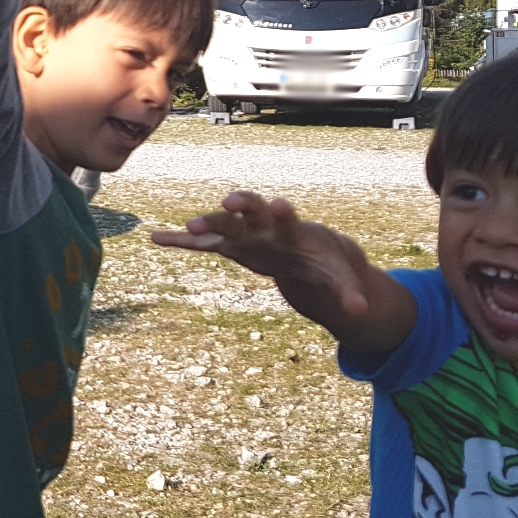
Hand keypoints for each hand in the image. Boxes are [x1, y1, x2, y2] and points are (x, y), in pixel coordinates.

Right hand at [152, 190, 414, 349]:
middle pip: (250, 212)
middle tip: (228, 203)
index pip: (287, 218)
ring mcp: (244, 234)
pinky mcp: (229, 246)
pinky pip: (201, 244)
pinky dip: (180, 241)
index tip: (279, 204)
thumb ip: (349, 292)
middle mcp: (264, 225)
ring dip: (206, 224)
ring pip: (222, 225)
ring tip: (188, 227)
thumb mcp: (339, 277)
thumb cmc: (324, 262)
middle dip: (240, 207)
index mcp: (292, 230)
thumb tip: (362, 314)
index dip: (283, 213)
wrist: (307, 251)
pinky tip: (156, 238)